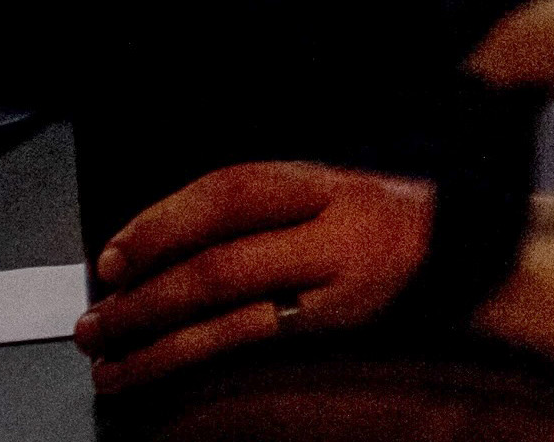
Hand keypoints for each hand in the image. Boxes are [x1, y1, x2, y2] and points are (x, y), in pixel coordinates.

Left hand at [72, 163, 432, 392]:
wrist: (457, 256)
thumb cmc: (377, 222)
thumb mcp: (328, 190)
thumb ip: (259, 206)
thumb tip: (157, 240)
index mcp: (323, 183)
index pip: (236, 189)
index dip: (169, 218)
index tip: (118, 251)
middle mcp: (328, 228)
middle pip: (224, 252)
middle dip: (147, 285)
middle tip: (97, 310)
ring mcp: (331, 282)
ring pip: (227, 306)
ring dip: (153, 332)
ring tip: (105, 350)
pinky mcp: (328, 329)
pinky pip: (245, 343)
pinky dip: (184, 357)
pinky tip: (146, 369)